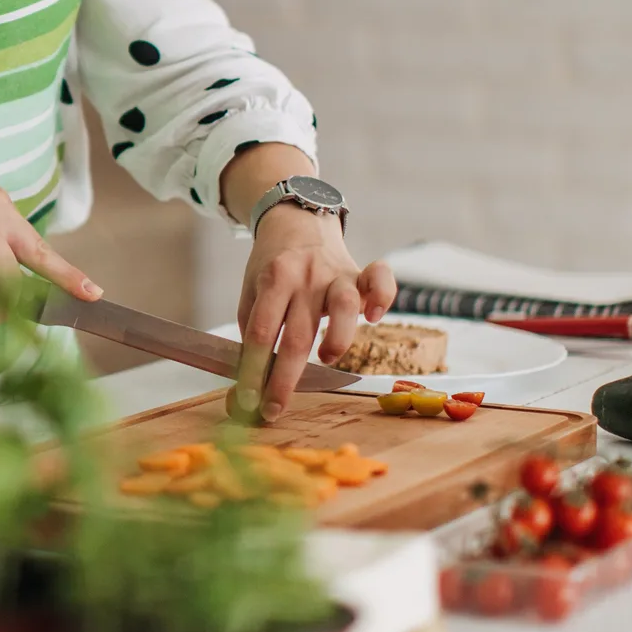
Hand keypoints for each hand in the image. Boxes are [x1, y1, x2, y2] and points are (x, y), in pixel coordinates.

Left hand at [237, 205, 396, 419]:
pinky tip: (373, 317)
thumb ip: (252, 329)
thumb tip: (249, 381)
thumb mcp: (251, 290)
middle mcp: (305, 277)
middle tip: (275, 409)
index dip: (252, 370)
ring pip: (343, 306)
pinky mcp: (360, 273)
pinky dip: (382, 297)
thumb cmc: (272, 268)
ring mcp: (335, 274)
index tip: (249, 401)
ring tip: (326, 359)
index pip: (259, 332)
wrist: (297, 222)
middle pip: (296, 334)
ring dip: (337, 338)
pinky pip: (381, 280)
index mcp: (272, 279)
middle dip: (284, 379)